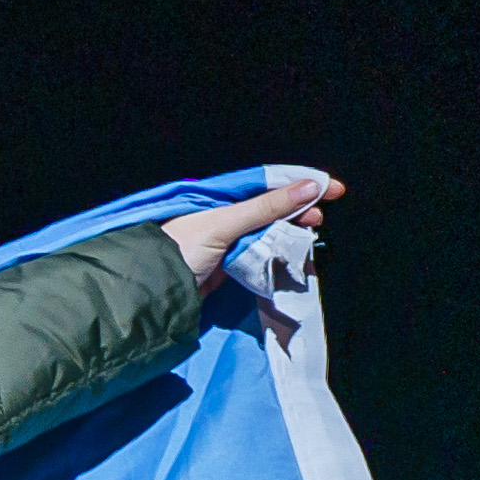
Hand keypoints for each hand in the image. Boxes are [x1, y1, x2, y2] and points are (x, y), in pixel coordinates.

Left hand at [167, 172, 340, 277]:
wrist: (148, 296)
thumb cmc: (176, 251)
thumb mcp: (221, 224)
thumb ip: (264, 207)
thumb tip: (309, 186)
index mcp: (214, 197)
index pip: (264, 183)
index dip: (297, 183)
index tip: (331, 187)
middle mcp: (219, 215)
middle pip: (268, 207)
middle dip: (297, 209)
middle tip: (320, 217)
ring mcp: (223, 241)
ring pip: (265, 230)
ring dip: (288, 231)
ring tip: (310, 232)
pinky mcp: (224, 267)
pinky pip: (256, 254)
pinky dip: (275, 252)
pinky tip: (291, 252)